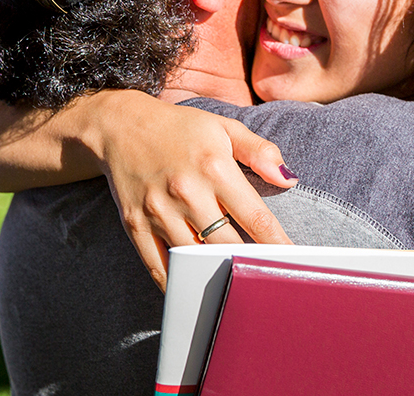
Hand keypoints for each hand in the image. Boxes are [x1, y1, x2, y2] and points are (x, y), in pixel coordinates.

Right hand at [83, 92, 298, 290]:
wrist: (120, 126)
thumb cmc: (180, 129)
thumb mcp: (224, 128)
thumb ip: (260, 152)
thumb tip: (290, 179)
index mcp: (214, 168)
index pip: (255, 217)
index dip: (277, 243)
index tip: (293, 260)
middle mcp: (187, 192)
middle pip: (228, 245)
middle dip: (251, 264)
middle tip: (269, 278)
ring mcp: (159, 212)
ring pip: (196, 259)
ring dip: (217, 274)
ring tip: (237, 287)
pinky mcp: (135, 225)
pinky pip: (159, 266)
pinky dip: (179, 282)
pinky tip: (196, 288)